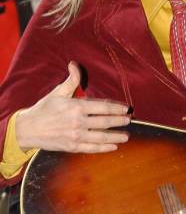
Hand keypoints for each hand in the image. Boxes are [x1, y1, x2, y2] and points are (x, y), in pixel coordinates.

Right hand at [15, 62, 130, 152]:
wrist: (28, 129)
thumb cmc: (44, 109)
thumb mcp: (57, 92)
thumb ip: (71, 80)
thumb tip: (74, 64)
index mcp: (76, 107)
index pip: (102, 107)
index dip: (116, 108)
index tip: (126, 109)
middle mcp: (78, 122)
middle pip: (105, 122)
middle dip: (120, 121)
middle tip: (129, 120)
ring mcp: (76, 136)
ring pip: (102, 137)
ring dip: (116, 137)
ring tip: (126, 136)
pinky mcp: (73, 147)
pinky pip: (92, 148)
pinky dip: (104, 148)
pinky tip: (113, 147)